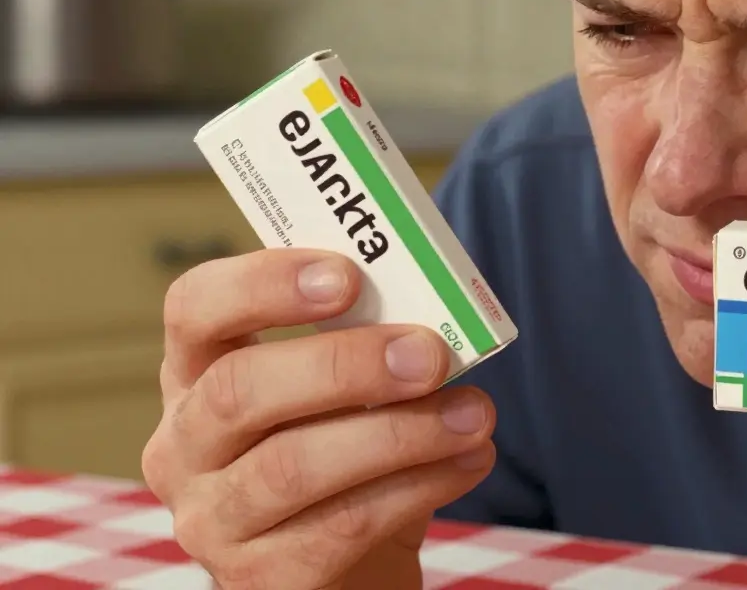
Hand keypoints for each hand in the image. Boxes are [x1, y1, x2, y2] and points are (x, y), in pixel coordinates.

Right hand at [142, 249, 496, 589]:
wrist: (352, 569)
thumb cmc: (348, 457)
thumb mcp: (345, 392)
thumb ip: (367, 343)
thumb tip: (433, 310)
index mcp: (196, 374)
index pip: (194, 310)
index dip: (262, 284)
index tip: (347, 275)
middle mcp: (183, 447)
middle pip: (239, 391)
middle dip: (345, 365)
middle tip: (431, 353)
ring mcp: (211, 522)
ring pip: (294, 466)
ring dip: (401, 433)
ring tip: (475, 414)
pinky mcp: (260, 580)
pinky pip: (341, 526)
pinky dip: (419, 486)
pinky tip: (469, 460)